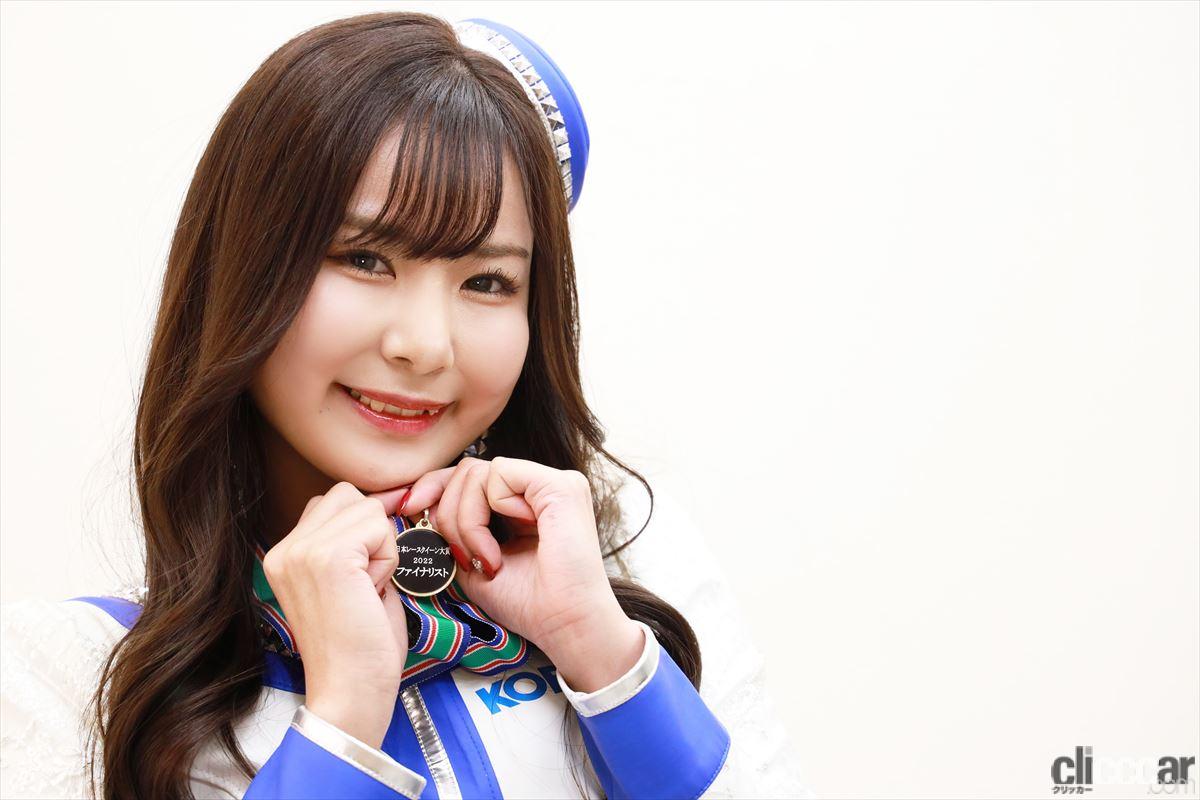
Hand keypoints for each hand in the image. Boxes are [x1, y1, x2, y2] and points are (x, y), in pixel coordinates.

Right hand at [261, 481, 408, 746]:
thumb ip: (357, 541)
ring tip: (367, 590)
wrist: (350, 691)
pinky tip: (372, 590)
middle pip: (349, 495)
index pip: (334, 502)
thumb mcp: (351, 581)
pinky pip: (378, 525)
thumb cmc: (360, 647)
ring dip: (382, 547)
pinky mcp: (327, 557)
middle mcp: (285, 549)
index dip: (363, 530)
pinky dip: (388, 557)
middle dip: (372, 531)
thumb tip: (387, 500)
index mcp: (284, 554)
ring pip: (367, 508)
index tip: (362, 576)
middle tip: (365, 583)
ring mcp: (302, 551)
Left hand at [380, 457, 643, 691]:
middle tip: (461, 557)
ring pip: (477, 471)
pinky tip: (500, 548)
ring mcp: (552, 483)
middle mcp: (538, 487)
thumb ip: (451, 529)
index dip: (434, 487)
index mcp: (523, 502)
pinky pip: (499, 474)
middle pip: (468, 470)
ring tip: (486, 560)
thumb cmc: (528, 603)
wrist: (565, 627)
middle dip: (446, 512)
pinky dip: (486, 512)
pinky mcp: (559, 486)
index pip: (469, 475)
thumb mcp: (473, 560)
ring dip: (465, 521)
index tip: (410, 509)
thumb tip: (414, 503)